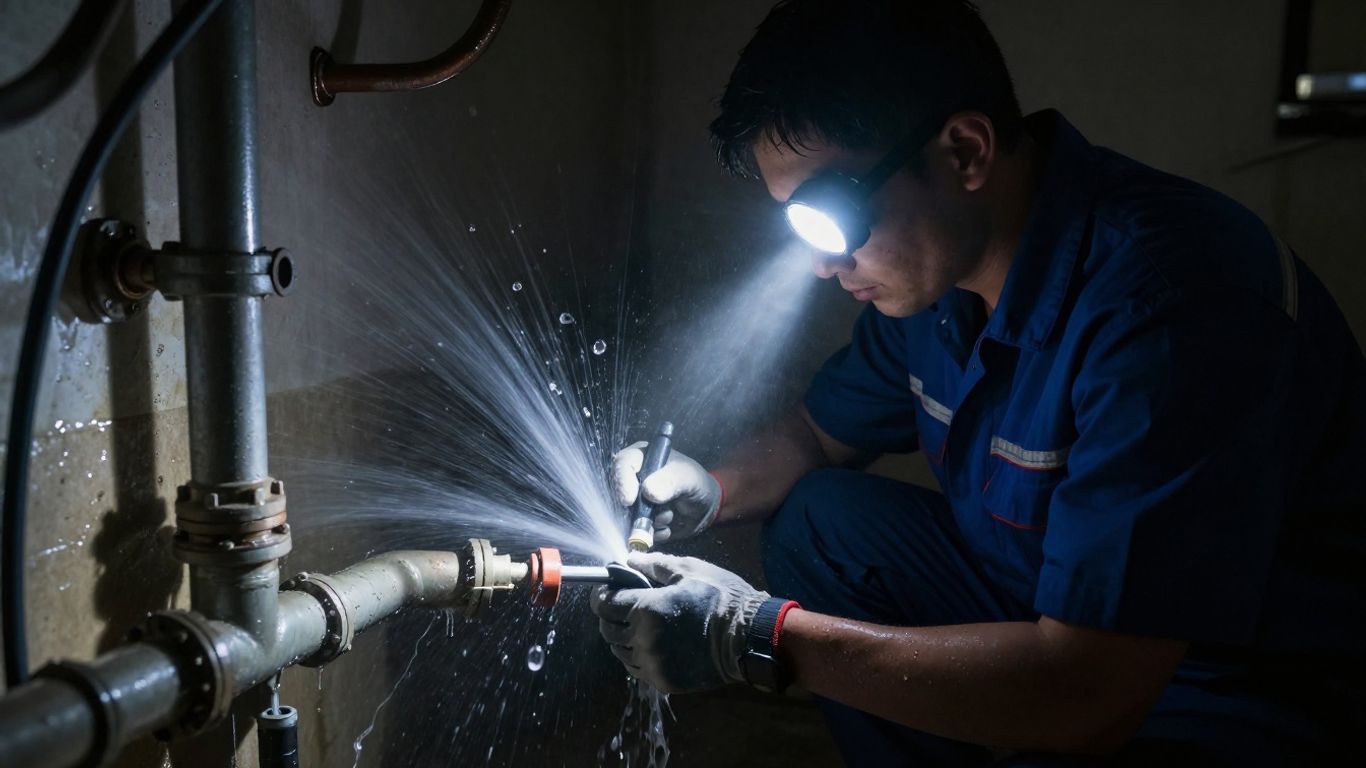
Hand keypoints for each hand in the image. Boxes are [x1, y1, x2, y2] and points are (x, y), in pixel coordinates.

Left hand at [590, 552, 767, 692]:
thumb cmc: (722, 598)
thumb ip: (655, 564)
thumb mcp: (690, 570)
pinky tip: (650, 644)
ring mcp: (653, 663)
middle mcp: (643, 639)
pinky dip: (636, 655)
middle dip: (609, 616)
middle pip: (607, 629)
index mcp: (647, 608)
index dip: (601, 595)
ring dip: (622, 637)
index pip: (605, 604)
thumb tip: (629, 559)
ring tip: (638, 626)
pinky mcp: (663, 681)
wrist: (748, 638)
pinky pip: (636, 668)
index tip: (605, 591)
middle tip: (621, 606)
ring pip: (619, 652)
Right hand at [610, 444, 721, 541]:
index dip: (622, 481)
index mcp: (643, 458)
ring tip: (669, 516)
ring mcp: (636, 501)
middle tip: (657, 515)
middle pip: (619, 493)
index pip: (623, 464)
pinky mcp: (640, 521)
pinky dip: (654, 533)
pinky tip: (668, 527)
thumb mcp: (688, 477)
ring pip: (629, 516)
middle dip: (639, 510)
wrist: (705, 508)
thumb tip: (647, 492)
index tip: (629, 501)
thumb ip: (670, 481)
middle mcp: (634, 479)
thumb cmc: (696, 483)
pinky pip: (639, 531)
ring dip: (650, 522)